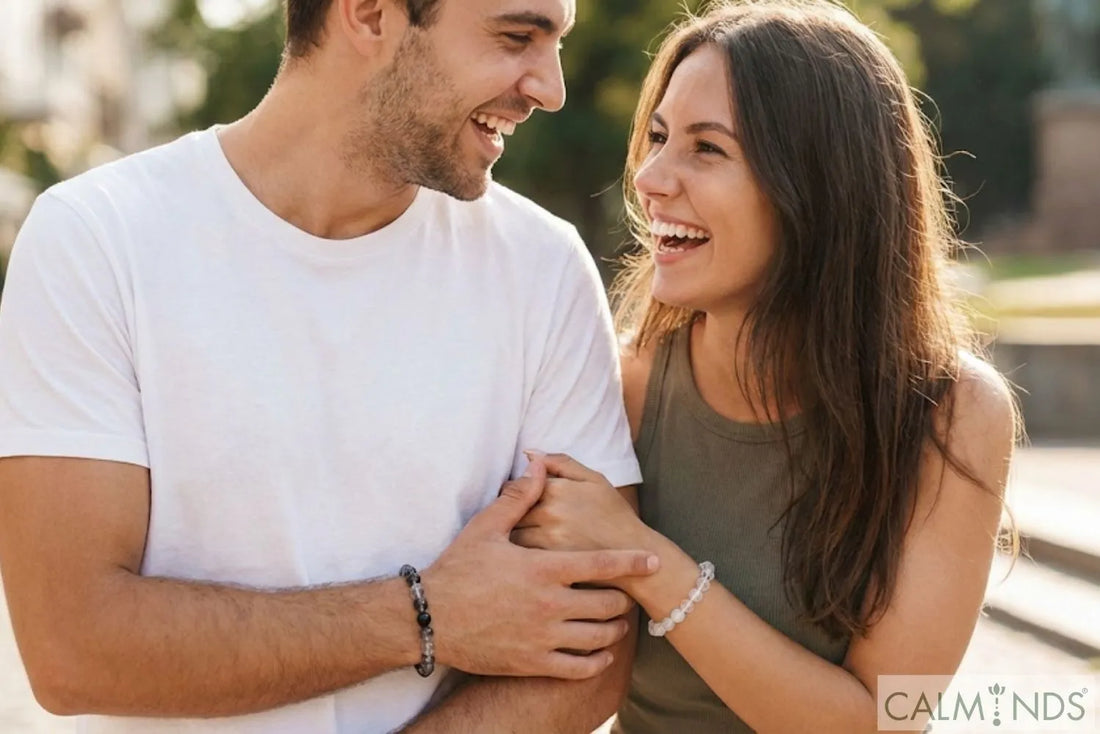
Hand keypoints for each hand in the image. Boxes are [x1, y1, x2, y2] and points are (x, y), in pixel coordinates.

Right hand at [423, 460, 657, 679]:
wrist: (428, 618)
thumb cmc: (458, 569)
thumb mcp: (486, 527)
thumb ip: (519, 497)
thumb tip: (538, 465)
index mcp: (543, 567)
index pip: (601, 563)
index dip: (631, 562)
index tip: (652, 561)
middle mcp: (549, 604)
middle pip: (607, 603)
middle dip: (623, 598)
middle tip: (627, 595)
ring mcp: (542, 637)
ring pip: (598, 637)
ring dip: (614, 630)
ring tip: (617, 624)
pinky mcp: (533, 663)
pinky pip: (578, 668)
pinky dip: (597, 661)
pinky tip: (601, 654)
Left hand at [511, 452, 651, 556]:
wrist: (634, 553)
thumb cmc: (614, 515)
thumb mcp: (594, 479)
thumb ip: (560, 462)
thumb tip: (529, 453)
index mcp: (557, 488)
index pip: (515, 487)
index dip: (513, 496)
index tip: (518, 502)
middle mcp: (548, 512)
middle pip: (509, 511)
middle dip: (507, 516)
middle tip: (512, 521)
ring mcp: (547, 539)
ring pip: (511, 535)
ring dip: (510, 536)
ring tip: (516, 540)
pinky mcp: (548, 563)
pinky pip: (521, 556)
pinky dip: (519, 555)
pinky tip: (525, 557)